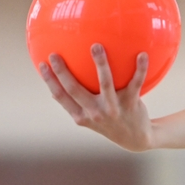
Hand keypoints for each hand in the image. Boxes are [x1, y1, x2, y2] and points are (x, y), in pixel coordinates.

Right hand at [38, 44, 154, 151]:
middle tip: (55, 53)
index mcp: (82, 116)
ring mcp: (113, 108)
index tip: (42, 64)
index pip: (61, 97)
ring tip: (96, 46)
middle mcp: (95, 113)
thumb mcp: (90, 119)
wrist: (136, 139)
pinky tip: (143, 54)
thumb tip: (52, 92)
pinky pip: (136, 82)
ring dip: (101, 63)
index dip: (50, 81)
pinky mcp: (131, 103)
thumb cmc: (109, 122)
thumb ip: (75, 106)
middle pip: (75, 89)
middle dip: (63, 71)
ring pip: (105, 83)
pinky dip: (140, 68)